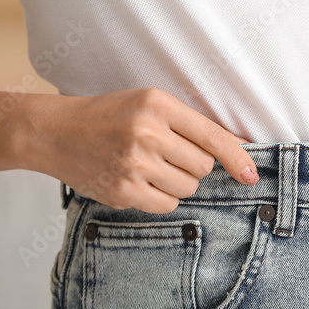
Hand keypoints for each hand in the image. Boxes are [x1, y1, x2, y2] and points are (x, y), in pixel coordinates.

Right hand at [28, 87, 259, 212]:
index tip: (251, 174)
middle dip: (194, 164)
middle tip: (168, 154)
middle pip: (202, 166)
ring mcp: (133, 164)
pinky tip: (142, 181)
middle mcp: (147, 133)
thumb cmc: (111, 116)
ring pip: (188, 187)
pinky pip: (167, 203)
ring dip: (179, 181)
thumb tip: (238, 149)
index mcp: (158, 105)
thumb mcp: (150, 105)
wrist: (56, 132)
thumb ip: (192, 125)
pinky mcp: (122, 190)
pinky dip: (162, 197)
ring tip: (151, 165)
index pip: (212, 136)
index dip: (237, 158)